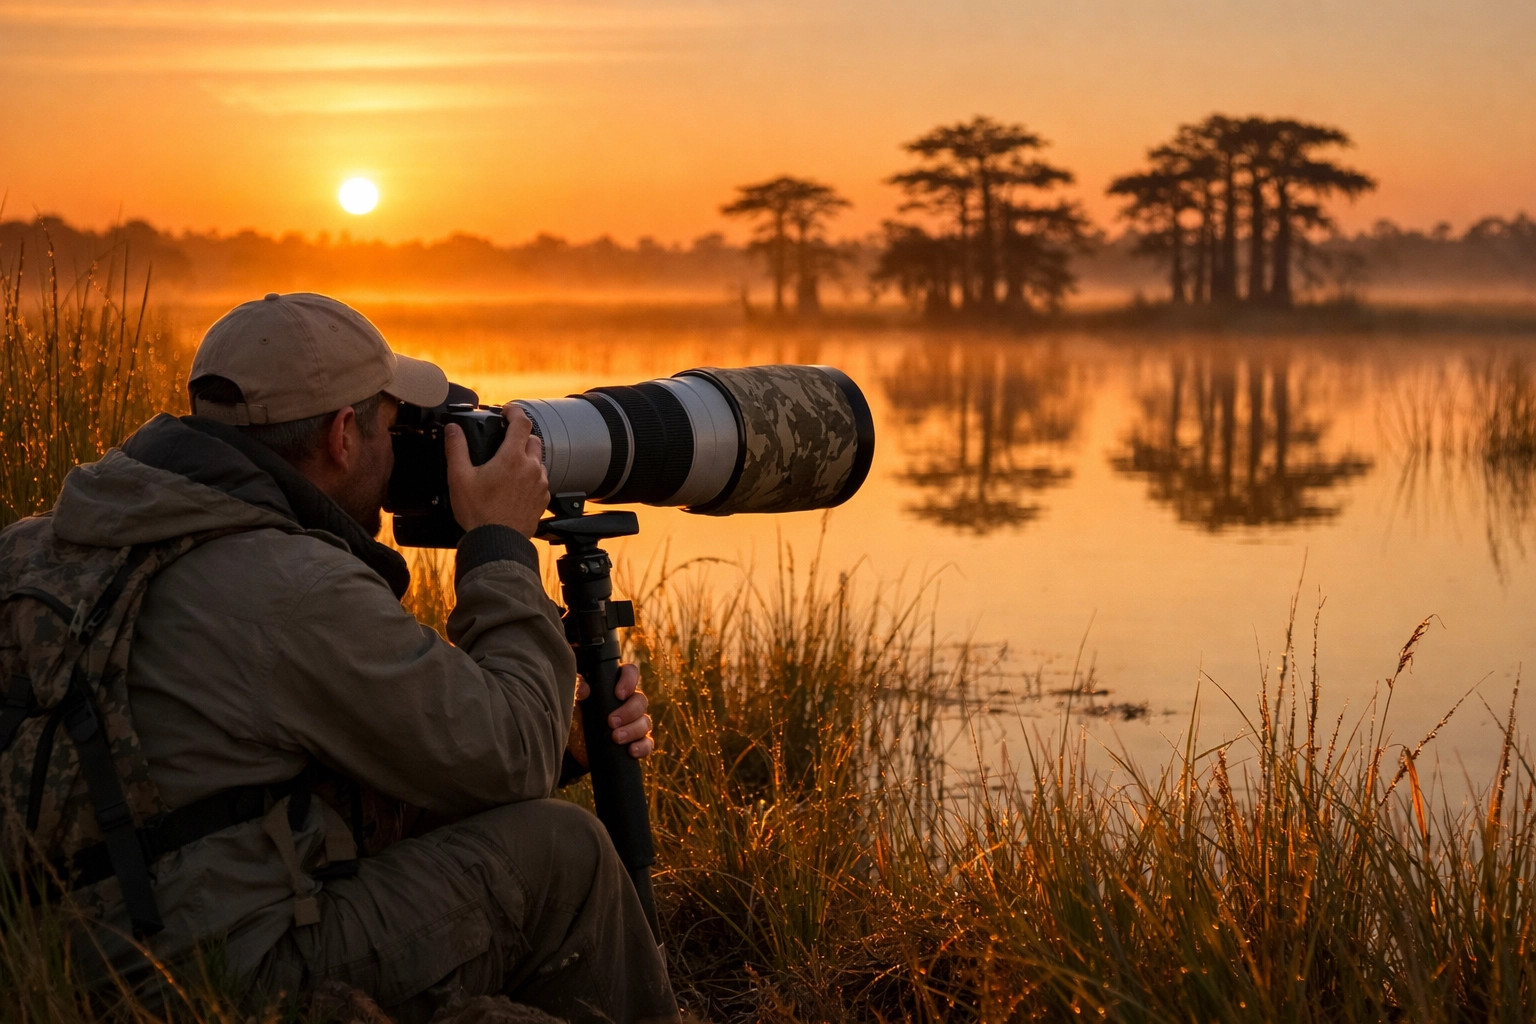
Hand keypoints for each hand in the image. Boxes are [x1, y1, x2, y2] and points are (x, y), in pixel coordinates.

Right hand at [445, 404, 547, 536]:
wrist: (497, 542)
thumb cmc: (479, 512)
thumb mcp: (459, 477)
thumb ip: (456, 449)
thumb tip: (453, 430)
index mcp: (512, 457)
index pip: (522, 422)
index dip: (515, 411)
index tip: (508, 410)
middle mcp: (531, 468)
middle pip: (533, 439)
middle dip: (521, 435)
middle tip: (505, 440)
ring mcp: (540, 484)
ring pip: (538, 461)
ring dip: (527, 457)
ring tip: (509, 466)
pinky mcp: (543, 500)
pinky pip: (541, 480)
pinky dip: (530, 477)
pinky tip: (516, 486)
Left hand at [569, 663, 653, 764]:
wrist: (572, 747)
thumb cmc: (574, 716)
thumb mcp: (571, 700)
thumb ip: (575, 687)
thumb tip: (584, 690)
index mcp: (615, 686)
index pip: (630, 673)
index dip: (629, 680)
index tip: (618, 694)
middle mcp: (628, 702)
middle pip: (640, 700)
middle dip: (629, 711)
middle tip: (611, 721)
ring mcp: (633, 723)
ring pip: (645, 722)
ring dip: (632, 730)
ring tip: (616, 738)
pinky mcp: (634, 742)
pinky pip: (647, 743)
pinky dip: (642, 747)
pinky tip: (631, 750)